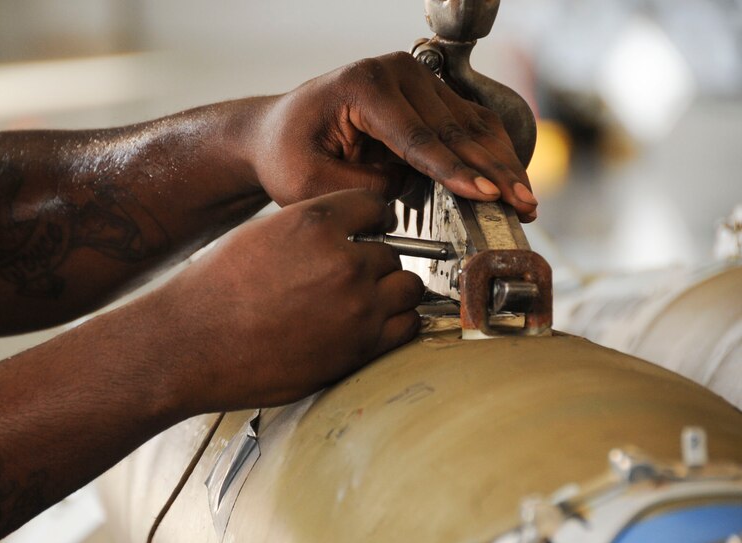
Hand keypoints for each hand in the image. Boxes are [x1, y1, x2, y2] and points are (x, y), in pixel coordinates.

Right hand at [145, 189, 424, 413]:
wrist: (191, 343)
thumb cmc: (214, 291)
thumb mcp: (261, 233)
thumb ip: (311, 229)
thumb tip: (345, 232)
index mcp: (315, 223)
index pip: (375, 205)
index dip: (372, 220)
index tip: (369, 232)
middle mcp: (343, 261)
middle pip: (392, 253)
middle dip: (375, 265)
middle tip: (351, 279)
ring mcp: (356, 307)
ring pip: (407, 288)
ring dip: (391, 294)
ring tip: (364, 304)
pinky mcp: (359, 348)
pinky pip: (406, 327)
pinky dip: (396, 325)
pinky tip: (372, 327)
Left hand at [251, 52, 536, 221]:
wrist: (279, 131)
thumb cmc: (288, 153)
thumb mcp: (310, 182)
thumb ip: (363, 189)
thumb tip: (412, 193)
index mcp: (363, 86)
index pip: (417, 135)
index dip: (453, 169)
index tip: (484, 195)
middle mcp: (396, 73)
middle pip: (455, 128)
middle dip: (492, 171)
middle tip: (520, 205)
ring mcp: (416, 79)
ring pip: (472, 124)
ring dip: (502, 164)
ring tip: (526, 200)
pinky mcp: (428, 95)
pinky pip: (469, 124)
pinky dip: (492, 154)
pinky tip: (510, 181)